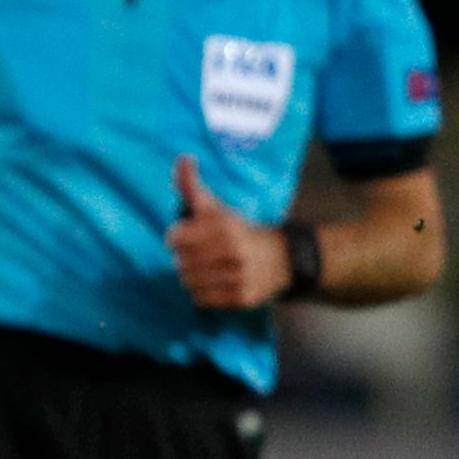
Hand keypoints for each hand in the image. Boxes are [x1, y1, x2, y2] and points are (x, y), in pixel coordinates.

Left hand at [168, 156, 291, 308]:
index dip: (177, 237)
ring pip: (188, 282)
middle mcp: (232, 252)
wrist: (283, 259)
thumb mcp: (217, 207)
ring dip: (193, 277)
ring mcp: (238, 276)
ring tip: (208, 268)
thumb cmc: (240, 231)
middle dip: (186, 258)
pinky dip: (203, 293)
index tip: (189, 236)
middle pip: (180, 262)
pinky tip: (216, 282)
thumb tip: (183, 158)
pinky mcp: (242, 297)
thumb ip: (193, 186)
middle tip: (201, 254)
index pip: (174, 238)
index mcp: (224, 227)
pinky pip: (201, 300)